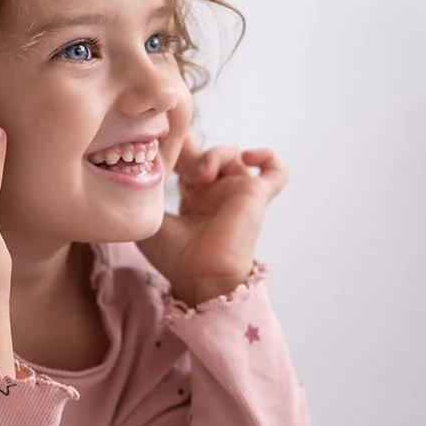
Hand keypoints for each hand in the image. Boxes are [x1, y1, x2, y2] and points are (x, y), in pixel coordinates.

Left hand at [137, 136, 286, 304]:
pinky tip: (248, 158)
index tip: (162, 152)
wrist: (202, 277)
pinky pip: (276, 171)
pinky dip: (267, 157)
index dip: (176, 149)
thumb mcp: (151, 218)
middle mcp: (216, 193)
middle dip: (191, 148)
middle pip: (207, 152)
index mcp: (192, 198)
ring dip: (214, 155)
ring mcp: (238, 193)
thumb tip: (149, 163)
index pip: (187, 160)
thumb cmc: (176, 258)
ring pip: (232, 154)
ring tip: (201, 174)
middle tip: (178, 158)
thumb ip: (150, 190)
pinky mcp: (257, 195)